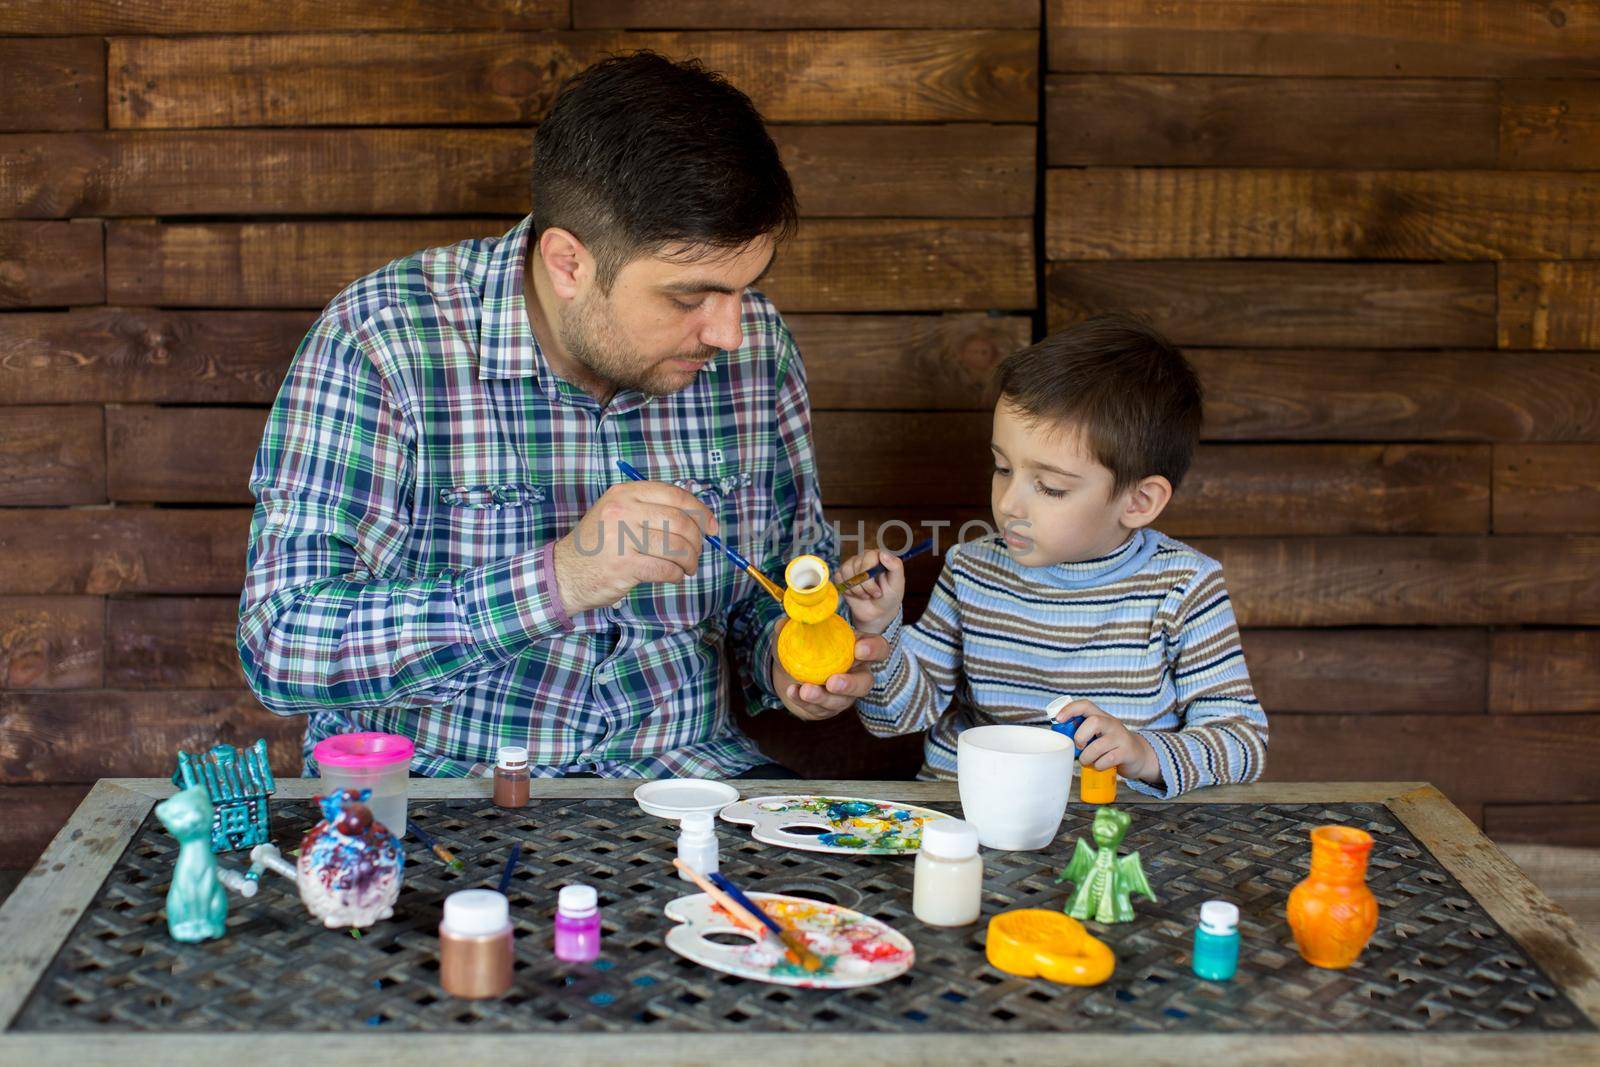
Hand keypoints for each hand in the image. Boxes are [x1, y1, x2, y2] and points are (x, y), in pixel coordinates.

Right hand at [550, 480, 717, 615]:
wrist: (565, 572)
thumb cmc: (599, 544)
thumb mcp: (618, 513)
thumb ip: (652, 509)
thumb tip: (699, 518)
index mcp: (625, 493)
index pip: (675, 495)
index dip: (700, 511)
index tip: (712, 527)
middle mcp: (623, 511)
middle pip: (680, 521)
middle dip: (697, 541)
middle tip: (696, 553)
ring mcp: (622, 538)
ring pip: (676, 546)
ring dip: (689, 560)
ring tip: (687, 567)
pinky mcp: (624, 566)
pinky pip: (665, 569)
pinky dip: (676, 575)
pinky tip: (673, 576)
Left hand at [770, 627, 890, 720]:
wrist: (790, 673)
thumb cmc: (803, 646)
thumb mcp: (798, 634)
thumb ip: (793, 627)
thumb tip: (783, 624)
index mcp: (857, 648)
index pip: (878, 648)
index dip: (874, 650)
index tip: (859, 649)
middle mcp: (856, 673)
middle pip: (865, 683)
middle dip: (850, 684)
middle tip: (832, 682)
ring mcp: (844, 695)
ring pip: (841, 701)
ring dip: (823, 697)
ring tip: (805, 690)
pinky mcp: (828, 709)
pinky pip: (819, 709)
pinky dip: (804, 701)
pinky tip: (793, 692)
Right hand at [835, 550, 905, 635]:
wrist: (878, 612)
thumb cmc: (889, 596)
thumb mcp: (897, 583)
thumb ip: (895, 566)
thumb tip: (883, 554)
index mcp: (878, 556)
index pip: (869, 556)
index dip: (870, 574)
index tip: (878, 590)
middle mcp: (863, 558)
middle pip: (857, 566)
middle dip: (866, 586)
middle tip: (875, 594)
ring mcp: (851, 566)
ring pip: (846, 572)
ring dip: (857, 590)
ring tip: (866, 595)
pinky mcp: (841, 575)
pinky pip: (838, 578)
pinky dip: (847, 590)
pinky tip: (855, 594)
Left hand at [1051, 700, 1160, 783]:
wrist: (1140, 755)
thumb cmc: (1111, 745)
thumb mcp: (1099, 733)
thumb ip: (1084, 731)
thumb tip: (1060, 735)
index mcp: (1102, 717)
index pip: (1086, 705)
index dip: (1070, 709)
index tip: (1058, 719)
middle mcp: (1112, 724)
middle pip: (1094, 721)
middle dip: (1080, 736)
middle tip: (1079, 747)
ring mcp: (1121, 738)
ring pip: (1098, 745)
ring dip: (1087, 757)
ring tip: (1087, 761)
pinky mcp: (1127, 752)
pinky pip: (1107, 759)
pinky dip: (1098, 765)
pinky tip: (1099, 765)